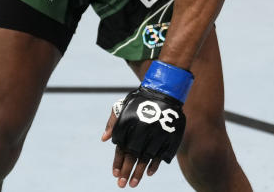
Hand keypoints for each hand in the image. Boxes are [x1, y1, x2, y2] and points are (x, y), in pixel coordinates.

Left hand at [106, 61, 192, 187]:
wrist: (164, 90)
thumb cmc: (140, 100)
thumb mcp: (123, 106)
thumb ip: (113, 122)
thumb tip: (104, 139)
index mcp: (129, 125)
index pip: (121, 148)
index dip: (117, 162)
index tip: (114, 175)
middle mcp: (142, 131)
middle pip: (132, 155)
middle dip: (126, 172)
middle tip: (122, 185)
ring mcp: (156, 134)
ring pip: (146, 157)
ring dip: (139, 172)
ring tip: (133, 183)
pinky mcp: (168, 135)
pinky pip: (161, 153)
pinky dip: (155, 163)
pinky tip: (149, 172)